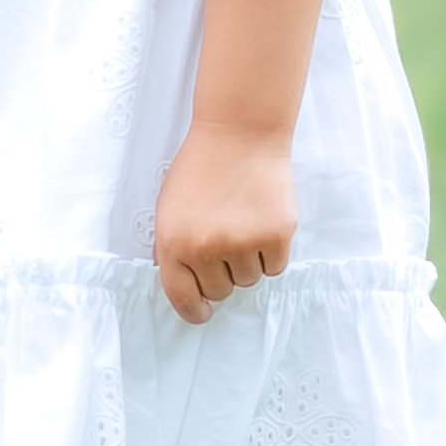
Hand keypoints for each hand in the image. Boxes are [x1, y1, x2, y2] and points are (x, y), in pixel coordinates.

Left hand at [153, 124, 296, 325]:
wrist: (239, 133)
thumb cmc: (201, 167)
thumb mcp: (168, 207)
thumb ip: (170, 248)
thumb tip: (181, 285)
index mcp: (173, 243)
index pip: (183, 298)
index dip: (195, 310)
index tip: (203, 312)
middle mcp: (206, 249)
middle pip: (220, 291)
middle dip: (222, 273)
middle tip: (225, 240)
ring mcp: (243, 243)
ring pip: (249, 280)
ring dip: (248, 261)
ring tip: (243, 223)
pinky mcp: (276, 235)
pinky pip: (275, 267)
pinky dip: (271, 252)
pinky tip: (261, 221)